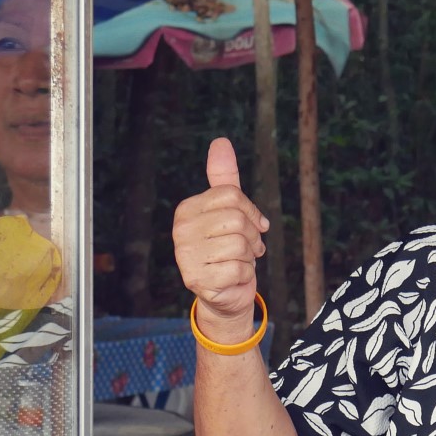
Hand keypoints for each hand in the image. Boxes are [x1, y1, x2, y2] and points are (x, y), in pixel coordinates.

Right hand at [173, 138, 269, 339]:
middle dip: (252, 236)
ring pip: (240, 243)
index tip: (255, 226)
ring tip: (238, 262)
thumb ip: (224, 178)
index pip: (231, 194)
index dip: (252, 211)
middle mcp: (180, 231)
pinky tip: (233, 277)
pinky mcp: (197, 279)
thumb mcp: (228, 210)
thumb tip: (220, 142)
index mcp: (186, 210)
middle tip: (246, 248)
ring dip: (249, 256)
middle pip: (237, 218)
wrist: (225, 294)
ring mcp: (186, 256)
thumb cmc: (228, 249)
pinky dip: (245, 274)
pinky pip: (239, 267)